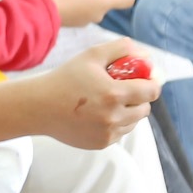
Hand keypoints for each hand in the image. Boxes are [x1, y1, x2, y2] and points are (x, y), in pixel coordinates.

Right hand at [38, 38, 158, 148]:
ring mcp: (107, 133)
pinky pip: (120, 133)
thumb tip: (145, 54)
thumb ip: (120, 49)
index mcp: (113, 94)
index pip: (151, 92)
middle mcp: (113, 117)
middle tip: (128, 88)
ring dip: (130, 111)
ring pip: (134, 122)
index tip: (149, 79)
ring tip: (113, 101)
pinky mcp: (100, 144)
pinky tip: (102, 113)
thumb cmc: (65, 78)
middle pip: (145, 109)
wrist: (40, 107)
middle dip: (141, 97)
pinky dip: (117, 123)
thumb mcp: (92, 55)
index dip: (153, 83)